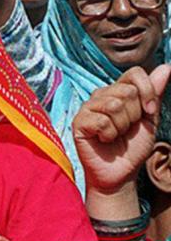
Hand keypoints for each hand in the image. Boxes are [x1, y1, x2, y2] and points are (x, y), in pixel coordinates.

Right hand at [74, 65, 170, 194]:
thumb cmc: (133, 147)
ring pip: (115, 105)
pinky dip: (109, 134)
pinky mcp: (79, 122)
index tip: (149, 112)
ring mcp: (88, 107)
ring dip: (122, 126)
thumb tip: (166, 67)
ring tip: (115, 135)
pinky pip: (102, 120)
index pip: (134, 73)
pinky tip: (103, 140)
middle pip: (127, 91)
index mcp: (118, 91)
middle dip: (134, 115)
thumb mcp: (150, 119)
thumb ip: (154, 94)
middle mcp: (101, 95)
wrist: (121, 173)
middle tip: (126, 129)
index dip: (147, 90)